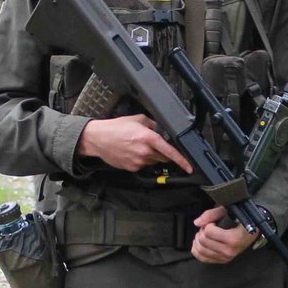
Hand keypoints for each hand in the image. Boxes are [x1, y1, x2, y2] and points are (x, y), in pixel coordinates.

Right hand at [75, 115, 192, 173]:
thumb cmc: (115, 128)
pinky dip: (141, 160)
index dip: (182, 160)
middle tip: (150, 143)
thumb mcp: (137, 119)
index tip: (190, 167)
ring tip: (136, 146)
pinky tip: (131, 152)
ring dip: (150, 155)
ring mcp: (138, 161)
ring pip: (153, 161)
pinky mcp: (132, 168)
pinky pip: (143, 165)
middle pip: (163, 157)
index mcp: (148, 138)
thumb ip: (153, 125)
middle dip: (161, 151)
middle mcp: (144, 151)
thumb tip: (162, 130)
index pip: (170, 151)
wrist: (97, 139)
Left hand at [191, 205, 258, 263]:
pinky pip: (202, 258)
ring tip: (205, 234)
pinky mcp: (222, 261)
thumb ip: (211, 214)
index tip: (214, 223)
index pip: (208, 232)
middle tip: (208, 228)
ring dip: (199, 240)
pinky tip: (198, 243)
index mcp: (233, 238)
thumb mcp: (227, 212)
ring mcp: (226, 257)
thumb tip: (197, 222)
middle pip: (203, 240)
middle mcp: (230, 250)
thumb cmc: (239, 220)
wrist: (250, 232)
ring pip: (200, 250)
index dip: (208, 224)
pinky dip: (197, 250)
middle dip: (202, 231)